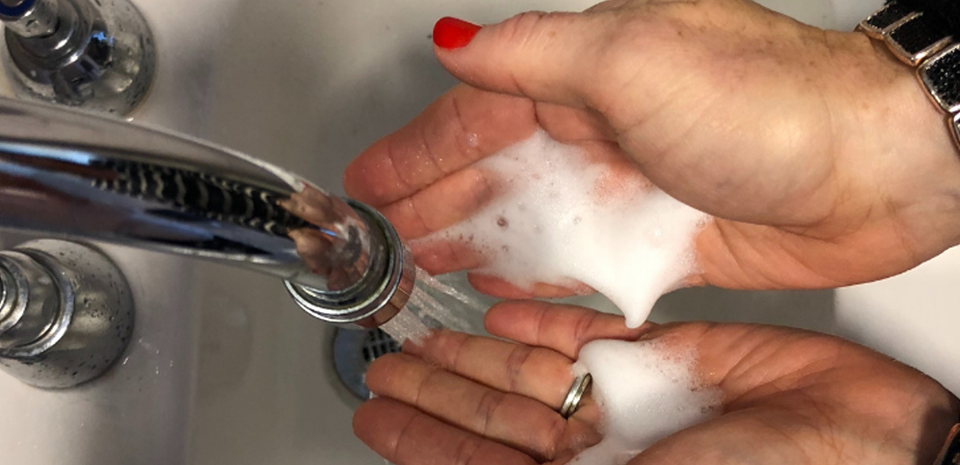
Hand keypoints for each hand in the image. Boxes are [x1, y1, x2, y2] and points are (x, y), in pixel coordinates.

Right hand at [344, 0, 959, 294]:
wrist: (870, 172)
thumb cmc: (769, 103)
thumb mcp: (631, 55)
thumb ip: (531, 53)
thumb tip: (452, 37)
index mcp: (585, 75)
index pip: (474, 116)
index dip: (415, 151)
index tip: (369, 179)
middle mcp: (602, 131)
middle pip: (494, 173)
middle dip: (433, 203)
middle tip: (385, 236)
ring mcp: (629, 189)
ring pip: (529, 221)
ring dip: (474, 241)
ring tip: (424, 263)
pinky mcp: (660, 242)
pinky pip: (580, 262)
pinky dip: (537, 275)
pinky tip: (502, 283)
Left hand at [353, 302, 959, 463]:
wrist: (855, 431)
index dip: (426, 445)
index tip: (378, 417)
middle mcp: (601, 451)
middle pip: (497, 422)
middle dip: (438, 394)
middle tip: (384, 367)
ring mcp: (630, 400)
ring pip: (529, 375)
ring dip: (474, 357)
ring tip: (421, 338)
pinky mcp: (660, 354)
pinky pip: (585, 336)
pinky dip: (541, 325)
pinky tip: (500, 314)